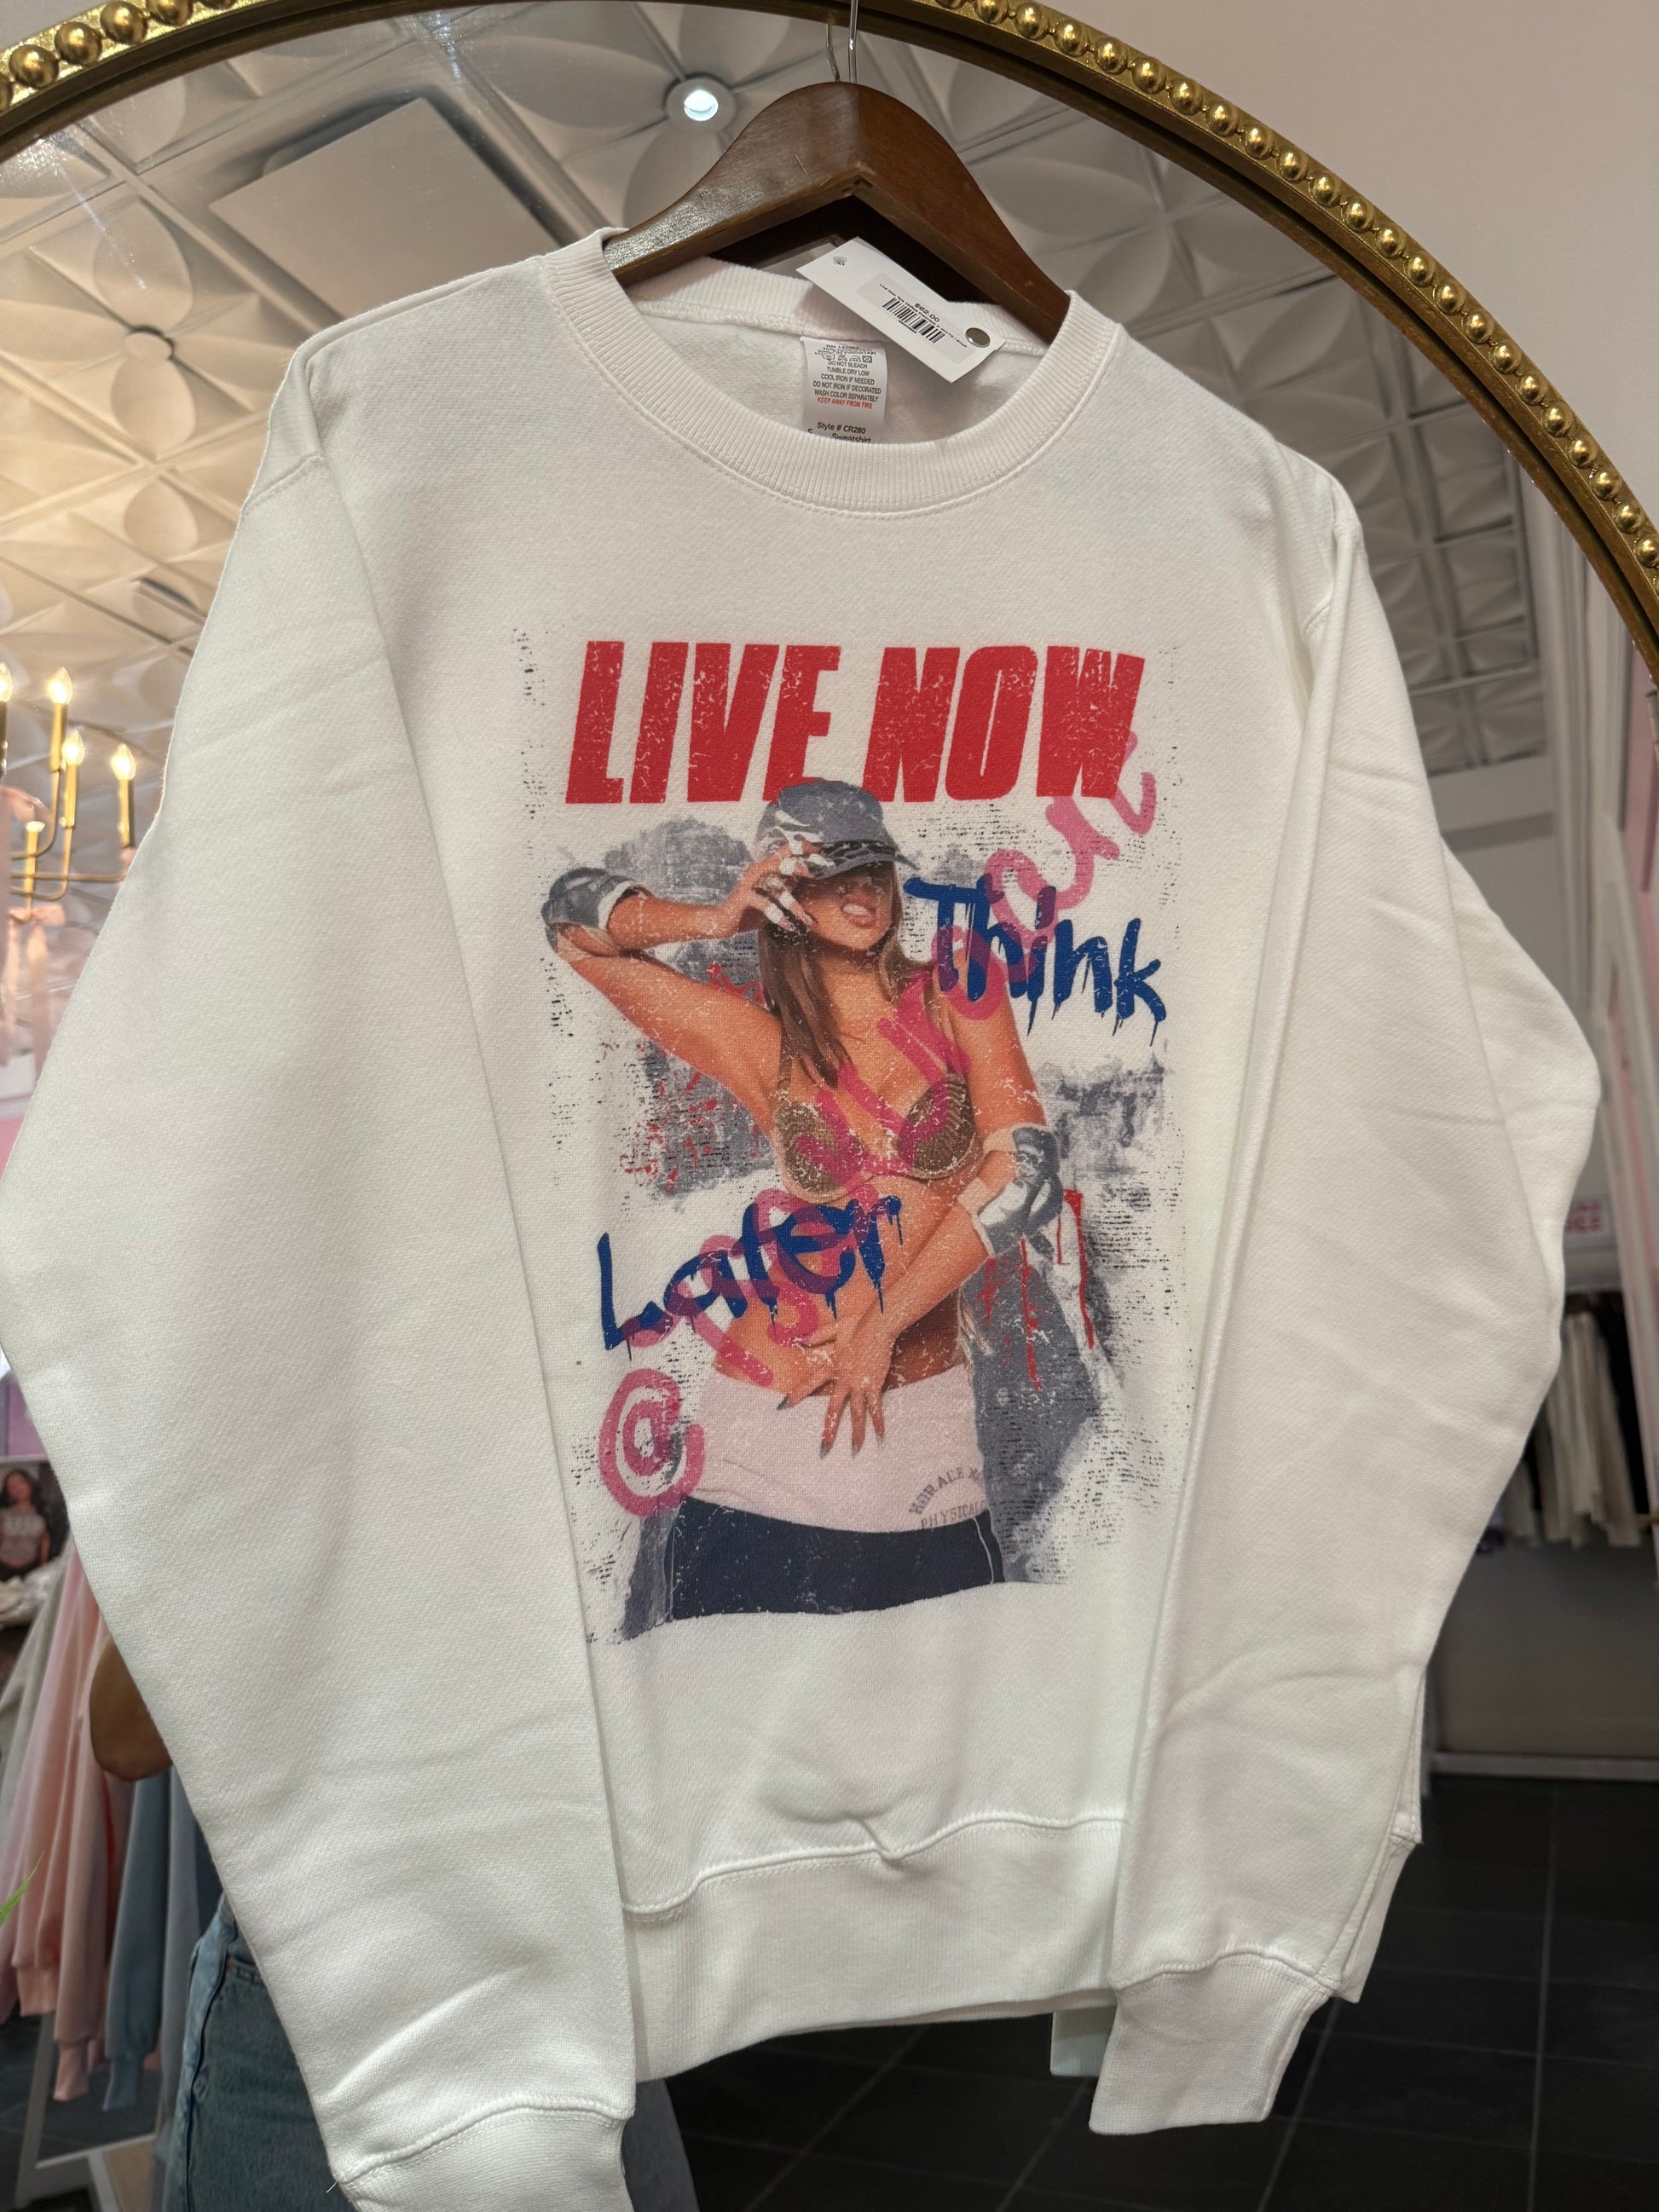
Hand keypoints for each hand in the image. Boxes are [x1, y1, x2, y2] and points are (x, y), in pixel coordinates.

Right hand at [715, 838, 819, 937]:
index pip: (784, 851)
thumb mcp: (772, 897)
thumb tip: (803, 878)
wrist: (723, 922)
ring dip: (794, 906)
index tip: (818, 850)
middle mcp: (757, 871)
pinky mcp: (744, 897)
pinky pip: (765, 905)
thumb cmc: (750, 910)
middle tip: (812, 875)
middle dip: (797, 867)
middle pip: (779, 862)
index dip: (801, 847)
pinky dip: (778, 916)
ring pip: (776, 889)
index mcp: (765, 868)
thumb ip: (786, 887)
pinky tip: (788, 926)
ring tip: (806, 920)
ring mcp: (749, 883)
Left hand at [810, 1307, 895, 1455]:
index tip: (782, 1407)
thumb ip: (817, 1336)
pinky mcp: (873, 1385)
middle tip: (823, 1449)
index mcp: (832, 1367)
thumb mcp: (835, 1329)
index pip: (810, 1384)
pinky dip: (878, 1422)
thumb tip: (800, 1339)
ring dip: (855, 1433)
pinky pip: (875, 1407)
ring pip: (855, 1413)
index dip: (797, 1395)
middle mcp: (843, 1379)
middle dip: (828, 1430)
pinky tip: (880, 1436)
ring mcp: (858, 1384)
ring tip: (854, 1450)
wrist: (877, 1326)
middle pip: (833, 1409)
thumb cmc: (858, 1325)